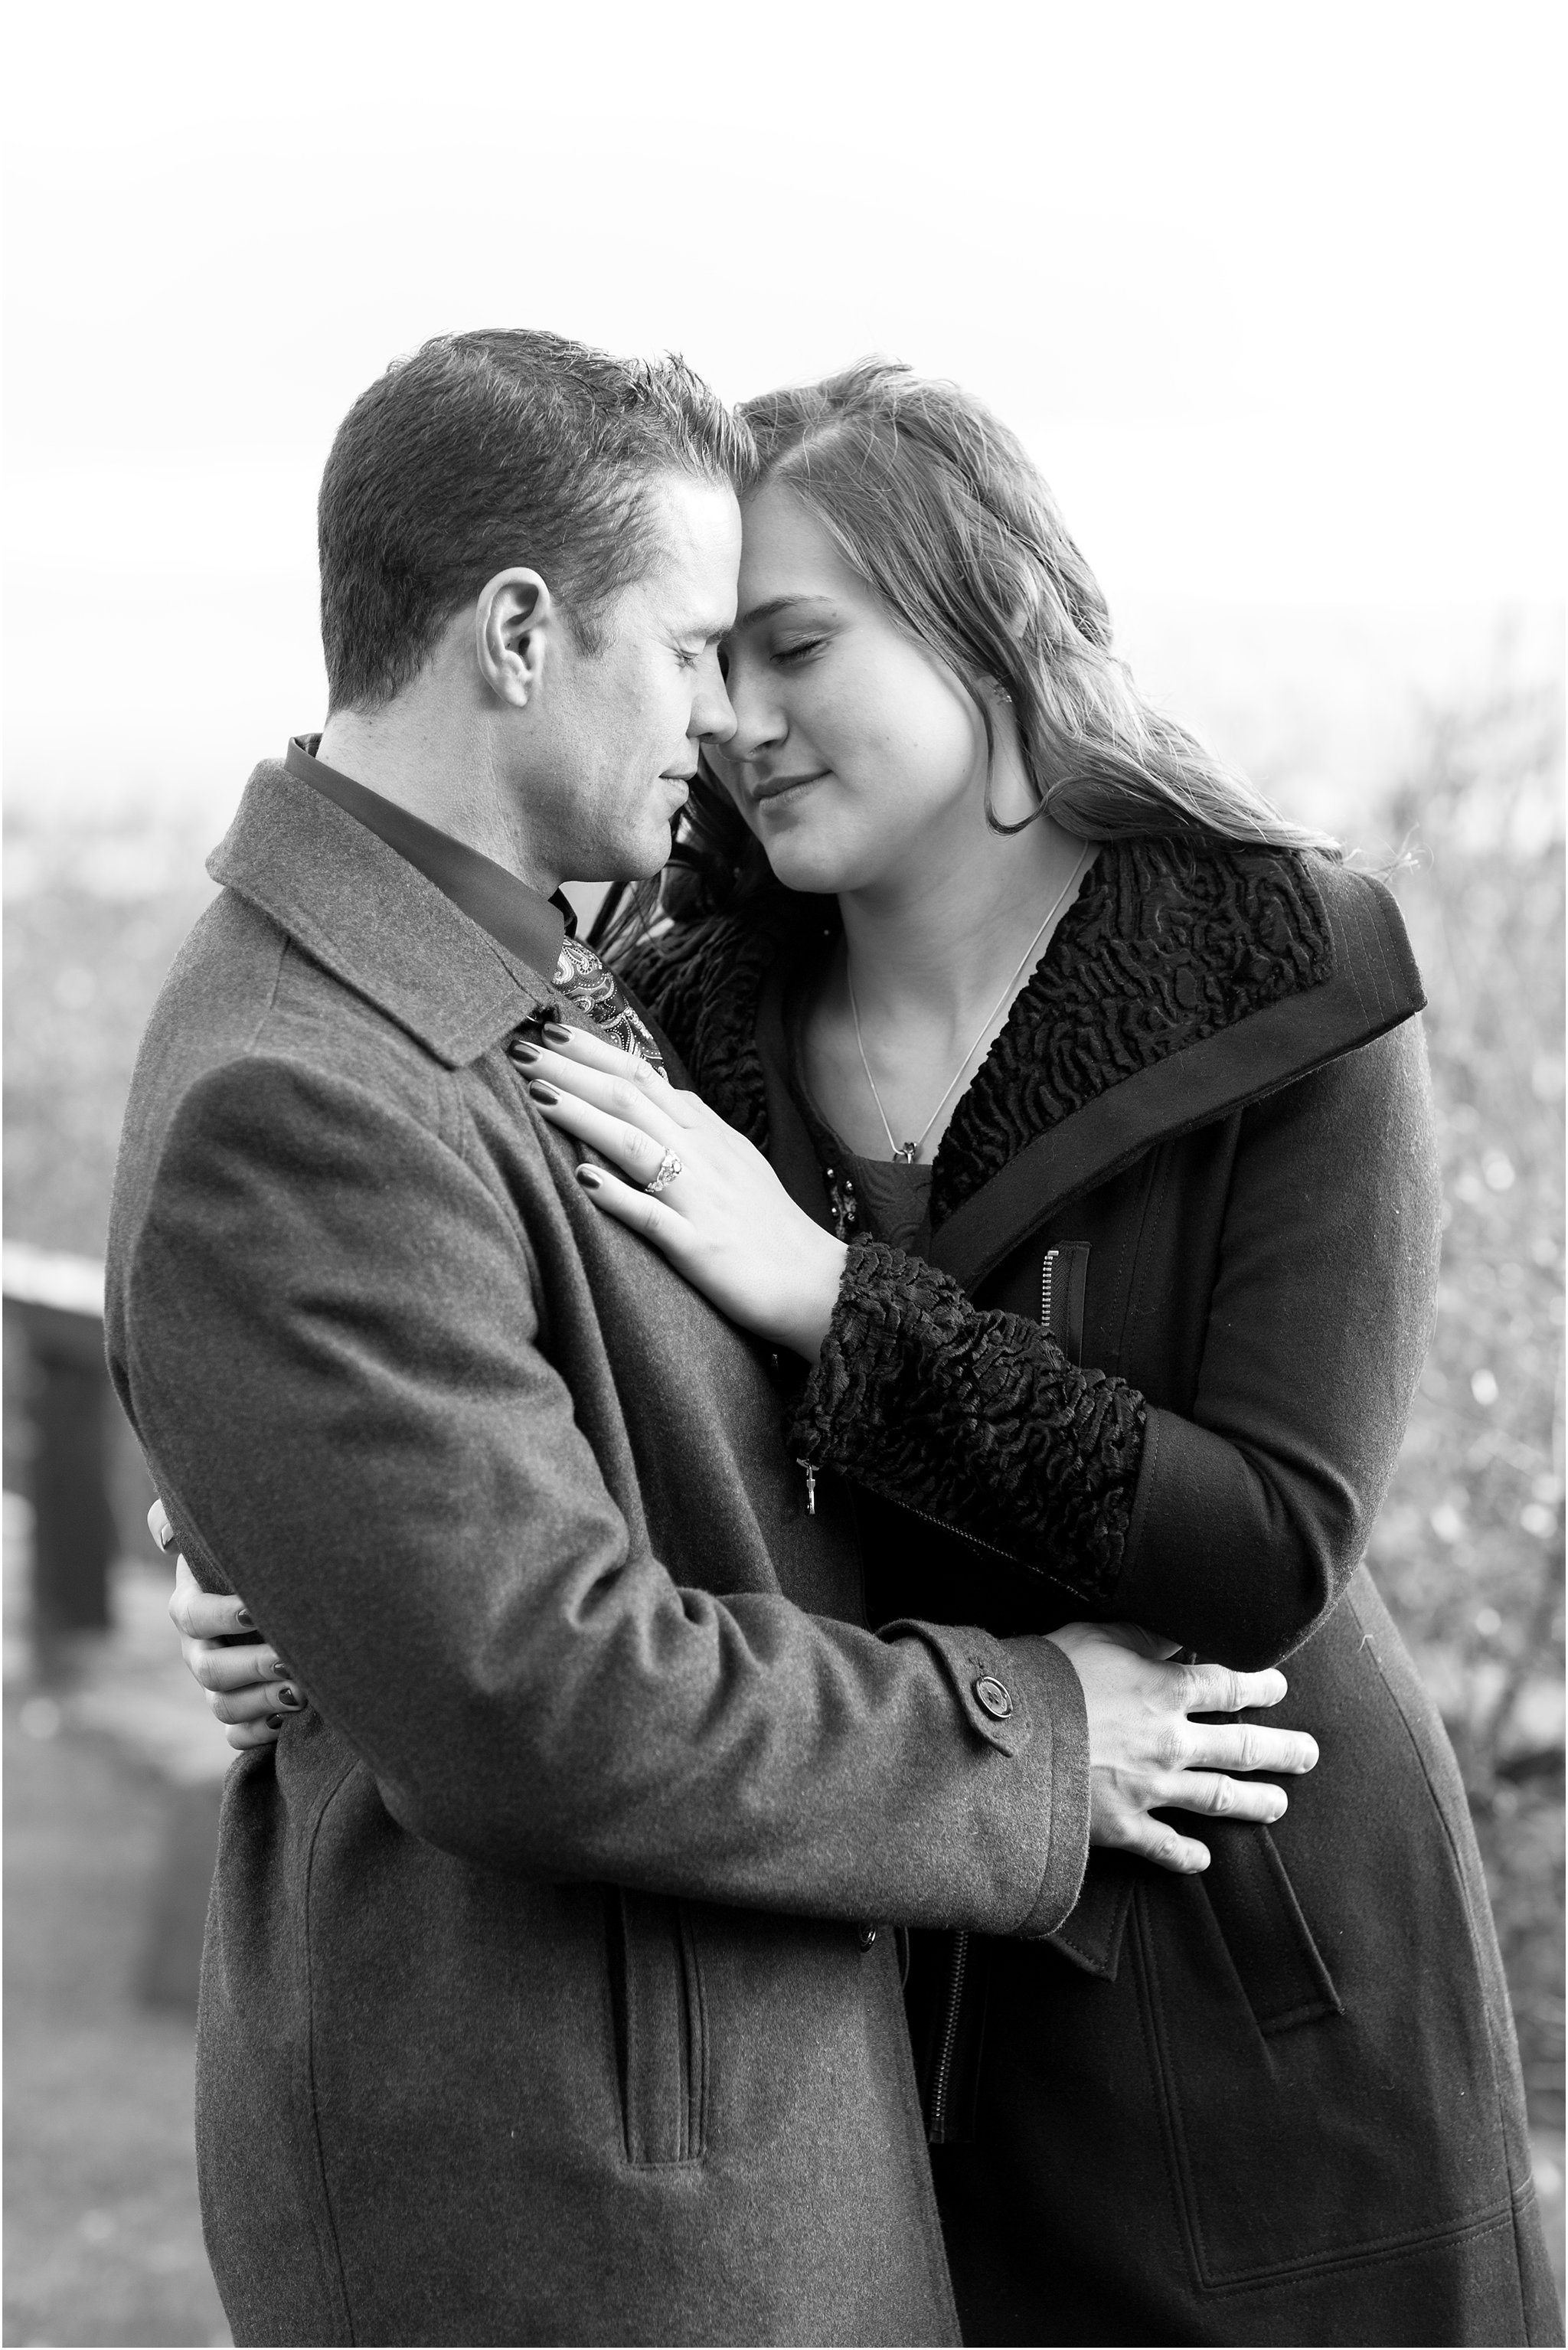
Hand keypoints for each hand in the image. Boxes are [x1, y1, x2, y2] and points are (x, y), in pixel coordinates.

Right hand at [166, 1547, 307, 1751]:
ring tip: (302, 1692)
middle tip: (291, 1660)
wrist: (289, 1591)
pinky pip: (235, 1737)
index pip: (193, 1615)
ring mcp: (219, 1684)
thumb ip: (186, 1522)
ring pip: (223, 1706)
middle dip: (252, 1666)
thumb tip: (164, 1537)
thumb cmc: (257, 1555)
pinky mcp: (241, 1712)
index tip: (254, 1609)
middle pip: (210, 1670)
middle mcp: (200, 1649)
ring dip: (260, 1703)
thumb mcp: (225, 1534)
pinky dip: (255, 1735)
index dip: (220, 1615)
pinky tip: (284, 1724)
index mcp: (193, 1606)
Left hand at [517, 1024, 848, 1359]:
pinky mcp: (703, 1248)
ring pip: (637, 1146)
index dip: (595, 1052)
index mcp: (708, 1134)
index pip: (644, 1077)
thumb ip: (694, 1126)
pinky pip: (656, 1218)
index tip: (550, 1030)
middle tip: (520, 1049)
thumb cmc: (769, 1226)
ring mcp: (702, 1201)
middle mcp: (703, 1157)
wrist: (819, 1284)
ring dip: (584, 1117)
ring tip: (537, 1095)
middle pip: (630, 1100)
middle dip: (572, 1071)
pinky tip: (583, 1180)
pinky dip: (620, 1196)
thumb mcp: (735, 1160)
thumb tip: (655, 1090)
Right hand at [1047, 1619, 1317, 1874]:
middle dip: (1281, 1750)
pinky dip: (1186, 1855)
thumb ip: (1144, 1635)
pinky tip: (1204, 1860)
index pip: (1228, 1686)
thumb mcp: (1096, 1635)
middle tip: (1308, 1754)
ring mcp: (1151, 1789)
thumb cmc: (1047, 1676)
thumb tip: (1179, 1630)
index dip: (1259, 1684)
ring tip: (1279, 1806)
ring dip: (1254, 1803)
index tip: (1278, 1686)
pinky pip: (1165, 1847)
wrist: (1006, 1737)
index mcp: (1165, 1691)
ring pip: (1217, 1799)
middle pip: (1241, 1747)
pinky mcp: (1123, 1827)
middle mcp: (1170, 1743)